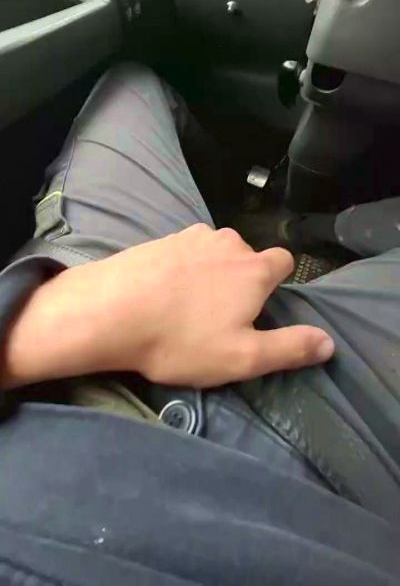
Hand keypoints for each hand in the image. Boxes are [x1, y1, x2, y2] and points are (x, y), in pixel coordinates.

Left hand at [1, 225, 333, 388]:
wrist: (108, 312)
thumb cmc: (181, 338)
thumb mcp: (243, 357)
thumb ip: (290, 348)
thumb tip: (329, 342)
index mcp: (253, 268)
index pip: (284, 261)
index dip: (277, 284)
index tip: (259, 309)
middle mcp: (227, 242)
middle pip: (247, 257)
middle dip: (241, 281)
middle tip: (219, 318)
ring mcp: (190, 236)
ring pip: (214, 253)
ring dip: (209, 274)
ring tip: (186, 307)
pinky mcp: (159, 239)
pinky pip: (184, 253)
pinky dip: (180, 269)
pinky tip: (161, 294)